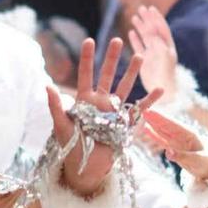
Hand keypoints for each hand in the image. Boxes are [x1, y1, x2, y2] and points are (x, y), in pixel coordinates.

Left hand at [44, 36, 140, 196]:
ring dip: (132, 72)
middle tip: (117, 40)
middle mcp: (100, 103)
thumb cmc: (70, 147)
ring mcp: (113, 112)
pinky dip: (150, 100)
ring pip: (124, 87)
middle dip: (112, 58)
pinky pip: (139, 110)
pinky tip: (160, 89)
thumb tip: (47, 85)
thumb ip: (56, 106)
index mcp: (84, 101)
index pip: (86, 75)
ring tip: (139, 55)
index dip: (87, 58)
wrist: (84, 167)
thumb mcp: (60, 126)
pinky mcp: (124, 124)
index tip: (89, 40)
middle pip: (107, 76)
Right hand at [127, 4, 177, 104]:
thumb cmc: (166, 76)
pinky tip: (130, 32)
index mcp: (168, 47)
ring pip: (146, 38)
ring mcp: (153, 55)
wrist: (163, 93)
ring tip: (134, 17)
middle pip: (153, 31)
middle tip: (141, 8)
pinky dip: (136, 39)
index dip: (156, 18)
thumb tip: (151, 30)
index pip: (162, 29)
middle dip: (148, 20)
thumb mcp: (164, 58)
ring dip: (141, 27)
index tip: (151, 8)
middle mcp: (160, 49)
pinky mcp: (145, 63)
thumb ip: (158, 43)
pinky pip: (140, 47)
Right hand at [139, 109, 207, 184]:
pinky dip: (154, 136)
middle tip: (143, 111)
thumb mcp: (199, 161)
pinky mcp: (175, 149)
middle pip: (166, 126)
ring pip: (163, 132)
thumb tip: (167, 152)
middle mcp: (183, 136)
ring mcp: (178, 142)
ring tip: (142, 118)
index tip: (150, 112)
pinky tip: (147, 131)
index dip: (161, 118)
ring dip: (153, 125)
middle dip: (155, 119)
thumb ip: (183, 156)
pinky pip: (163, 141)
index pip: (172, 125)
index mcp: (190, 135)